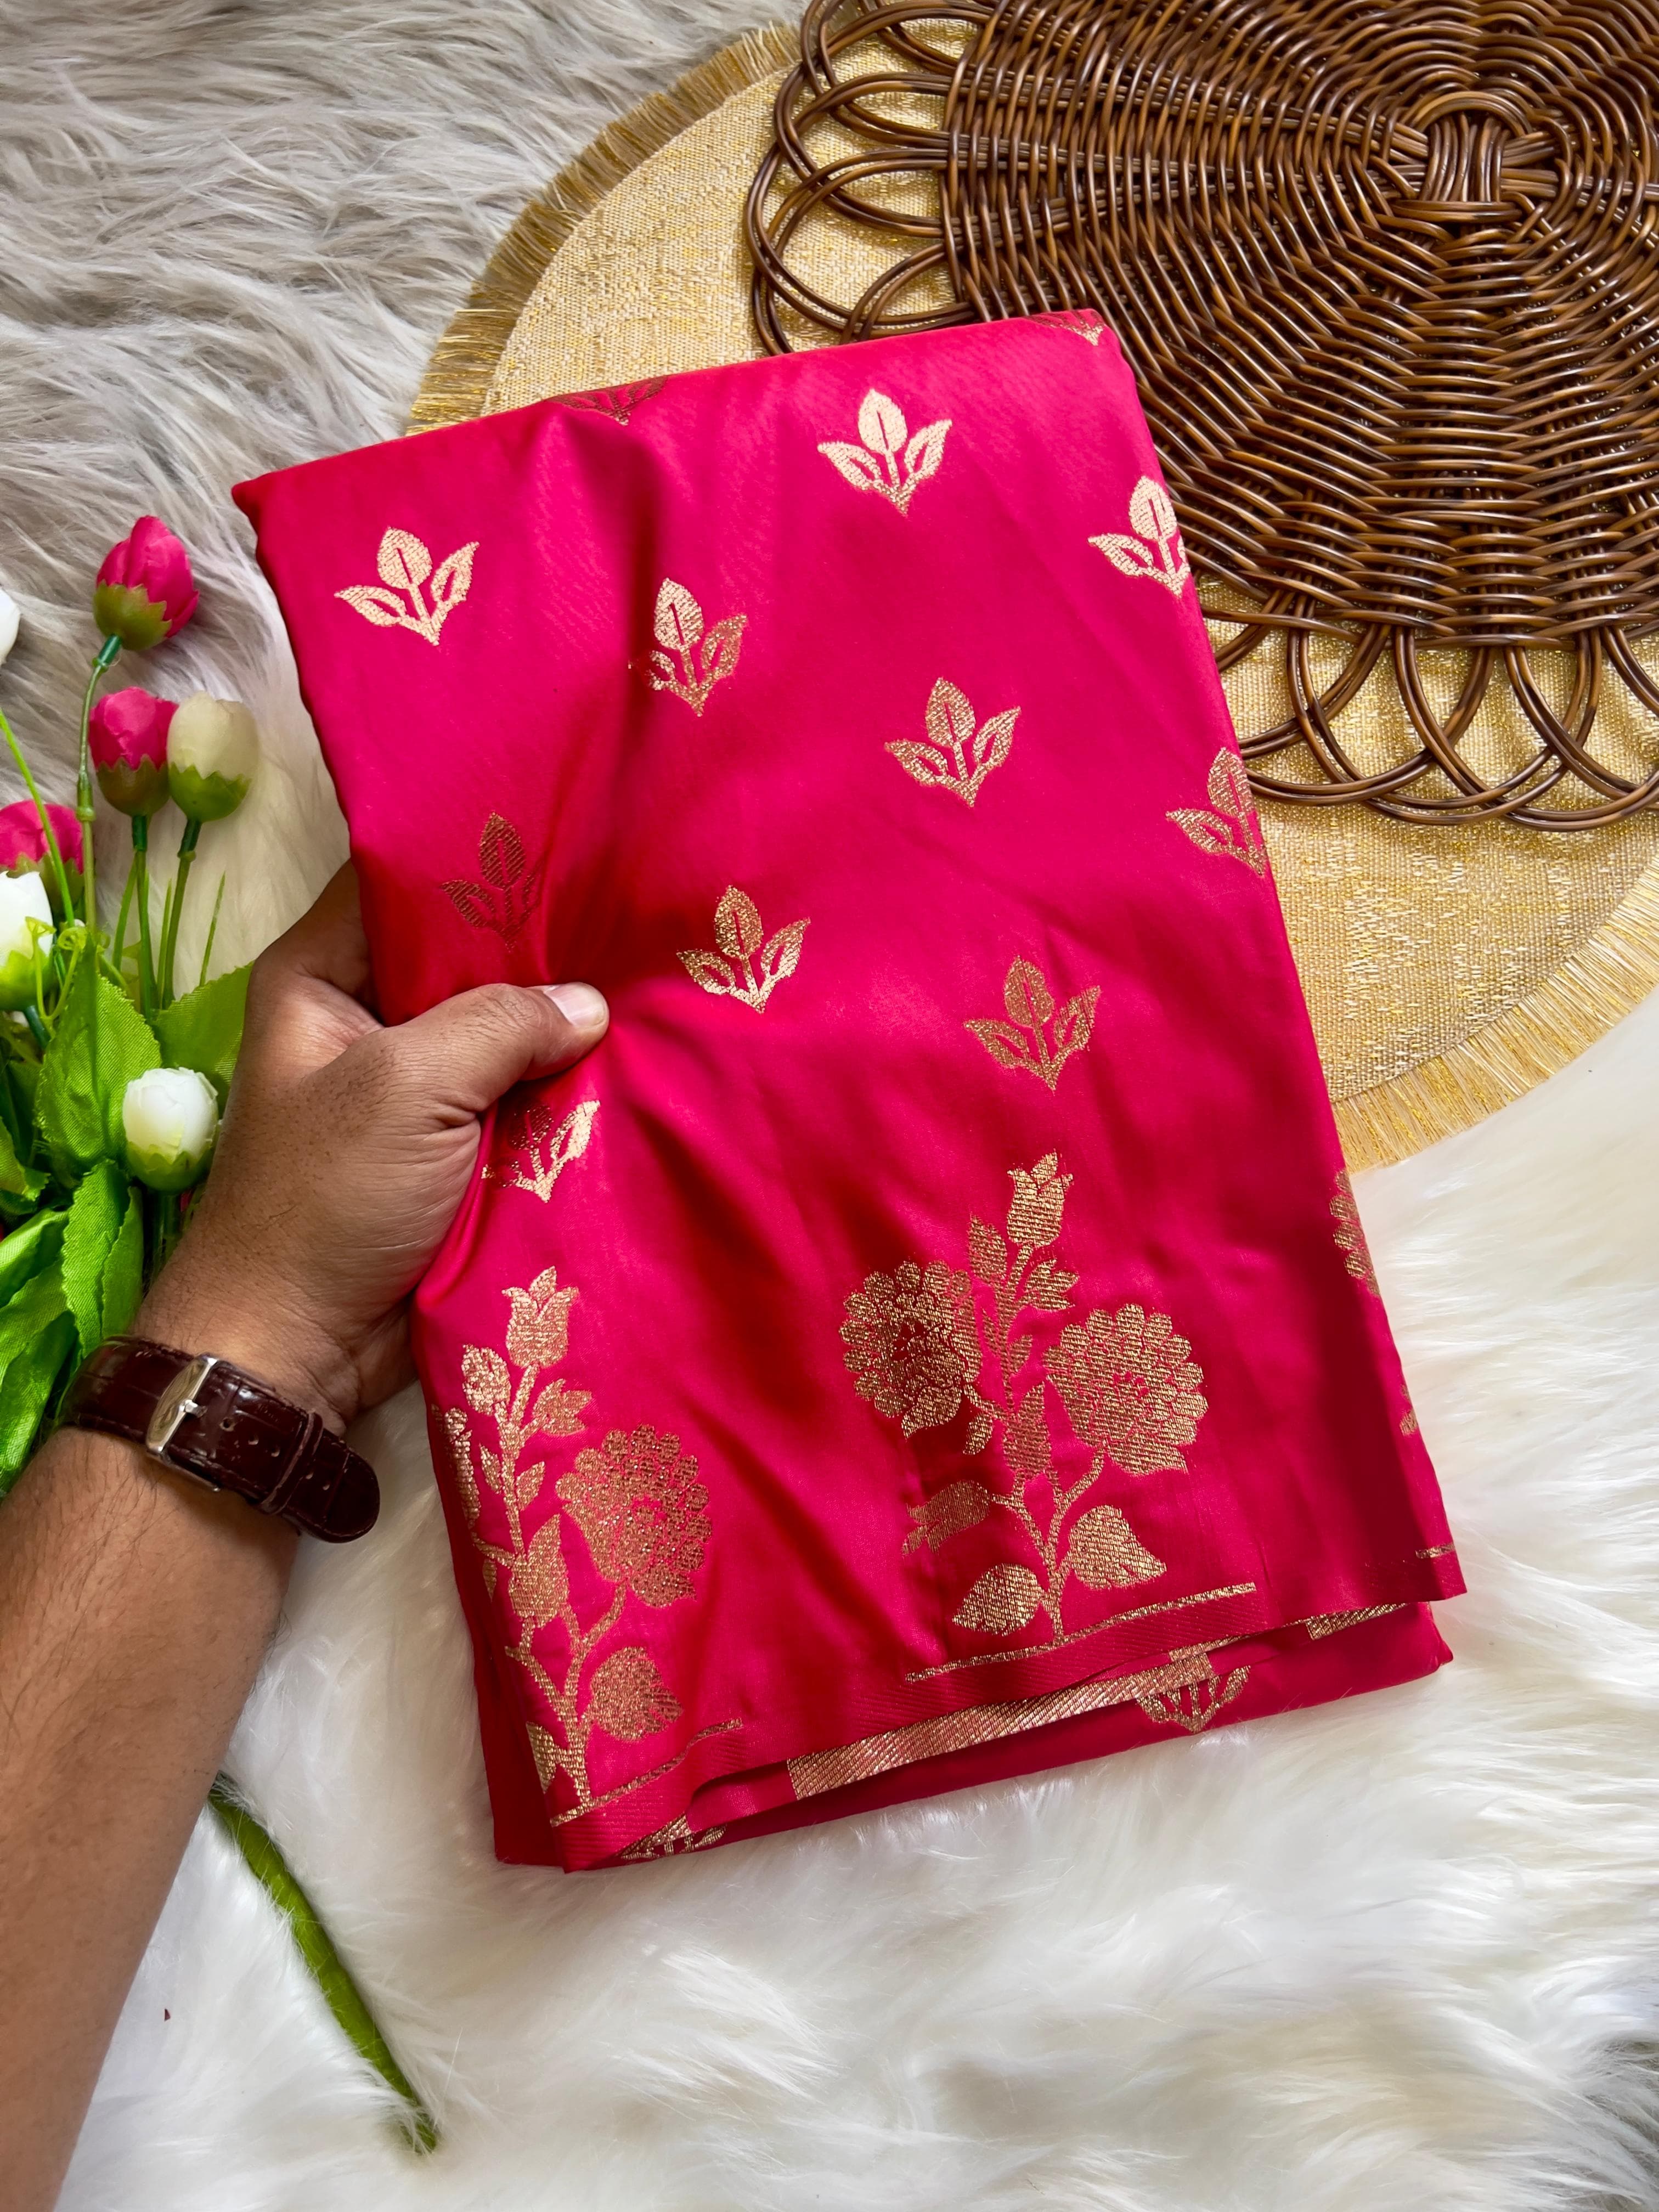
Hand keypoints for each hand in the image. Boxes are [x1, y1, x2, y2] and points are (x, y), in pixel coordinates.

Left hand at [138, 864, 606, 1427]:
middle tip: (641, 905)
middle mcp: (370, 1019)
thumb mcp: (404, 1088)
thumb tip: (591, 1006)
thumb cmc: (324, 1202)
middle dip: (547, 944)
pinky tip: (643, 1061)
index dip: (481, 854)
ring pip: (508, 1034)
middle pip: (470, 956)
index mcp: (323, 976)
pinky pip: (526, 1104)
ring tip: (662, 974)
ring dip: (570, 1026)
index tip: (573, 831)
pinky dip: (572, 1095)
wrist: (298, 1350)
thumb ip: (499, 1026)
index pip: (404, 880)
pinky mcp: (458, 1151)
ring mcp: (418, 1088)